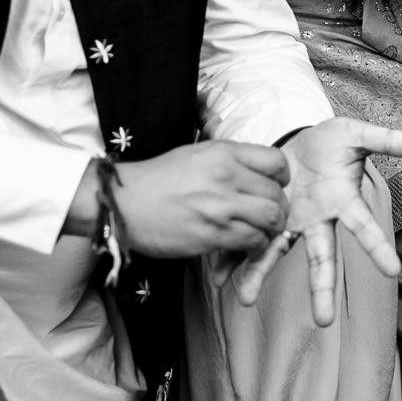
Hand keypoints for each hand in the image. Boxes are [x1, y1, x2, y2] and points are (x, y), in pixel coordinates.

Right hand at [110, 142, 289, 257]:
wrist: (122, 203)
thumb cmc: (156, 179)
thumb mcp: (195, 153)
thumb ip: (228, 159)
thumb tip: (255, 170)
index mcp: (224, 153)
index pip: (276, 162)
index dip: (280, 179)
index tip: (272, 189)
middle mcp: (227, 176)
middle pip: (277, 195)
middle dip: (278, 209)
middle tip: (267, 218)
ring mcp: (221, 206)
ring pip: (272, 219)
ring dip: (270, 230)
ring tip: (259, 234)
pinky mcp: (213, 233)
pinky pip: (253, 241)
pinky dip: (254, 247)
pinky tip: (243, 247)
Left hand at [232, 117, 401, 323]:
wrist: (298, 142)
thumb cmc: (333, 143)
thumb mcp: (358, 135)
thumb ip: (388, 140)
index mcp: (342, 203)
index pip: (364, 228)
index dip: (378, 248)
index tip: (394, 272)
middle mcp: (317, 221)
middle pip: (322, 259)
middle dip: (321, 289)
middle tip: (324, 321)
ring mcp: (290, 222)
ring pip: (276, 252)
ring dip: (259, 274)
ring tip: (242, 300)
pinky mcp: (265, 217)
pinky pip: (249, 236)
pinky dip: (233, 253)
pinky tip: (218, 275)